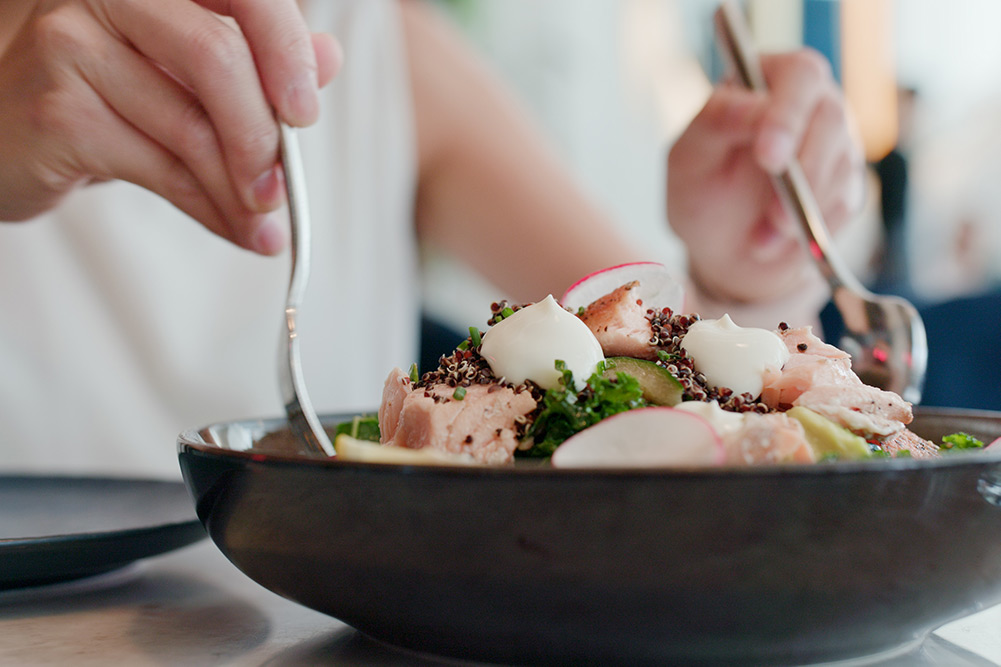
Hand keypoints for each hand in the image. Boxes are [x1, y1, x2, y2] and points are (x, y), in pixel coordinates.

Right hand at [0, 0, 340, 253]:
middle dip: (262, 136)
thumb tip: (329, 59)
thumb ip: (257, 66)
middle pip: (216, 58)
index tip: (306, 114)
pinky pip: (161, 169)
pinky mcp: (57, 109)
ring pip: (191, 126)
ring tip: (267, 228)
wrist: (11, 137)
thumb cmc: (112, 101)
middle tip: (284, 191)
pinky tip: (234, 230)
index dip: (285, 48)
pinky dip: (209, 209)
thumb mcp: (189, 78)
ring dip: (241, 191)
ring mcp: (73, 46)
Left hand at [667, 48, 863, 302]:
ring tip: (760, 236)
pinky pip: (845, 201)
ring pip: (842, 163)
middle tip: (775, 212)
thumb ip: (715, 122)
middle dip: (804, 168)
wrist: (722, 249)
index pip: (799, 74)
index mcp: (768, 79)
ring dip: (799, 209)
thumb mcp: (689, 158)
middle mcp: (810, 101)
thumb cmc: (700, 192)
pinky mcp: (848, 181)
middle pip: (832, 116)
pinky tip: (775, 238)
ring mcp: (835, 140)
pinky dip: (809, 228)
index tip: (767, 157)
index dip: (787, 115)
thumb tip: (756, 107)